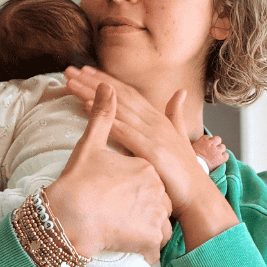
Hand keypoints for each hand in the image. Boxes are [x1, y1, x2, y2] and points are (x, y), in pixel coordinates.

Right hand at [45, 82, 172, 265]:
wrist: (69, 219)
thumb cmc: (77, 183)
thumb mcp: (89, 146)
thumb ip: (102, 116)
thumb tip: (105, 86)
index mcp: (145, 167)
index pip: (147, 175)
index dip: (132, 184)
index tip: (119, 194)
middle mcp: (156, 190)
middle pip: (155, 198)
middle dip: (142, 206)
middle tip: (118, 212)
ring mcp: (156, 216)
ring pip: (158, 221)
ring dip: (146, 226)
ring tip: (123, 227)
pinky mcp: (152, 239)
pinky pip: (156, 244)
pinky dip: (147, 244)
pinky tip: (132, 242)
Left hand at [64, 66, 238, 252]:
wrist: (198, 195)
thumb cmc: (185, 171)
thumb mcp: (178, 138)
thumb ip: (175, 114)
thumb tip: (180, 92)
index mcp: (159, 118)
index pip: (128, 93)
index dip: (106, 80)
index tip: (85, 70)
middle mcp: (155, 121)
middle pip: (119, 95)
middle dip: (93, 81)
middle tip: (69, 71)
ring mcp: (154, 134)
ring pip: (117, 108)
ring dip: (92, 93)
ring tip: (71, 83)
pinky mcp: (152, 150)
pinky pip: (123, 130)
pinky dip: (105, 117)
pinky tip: (87, 106)